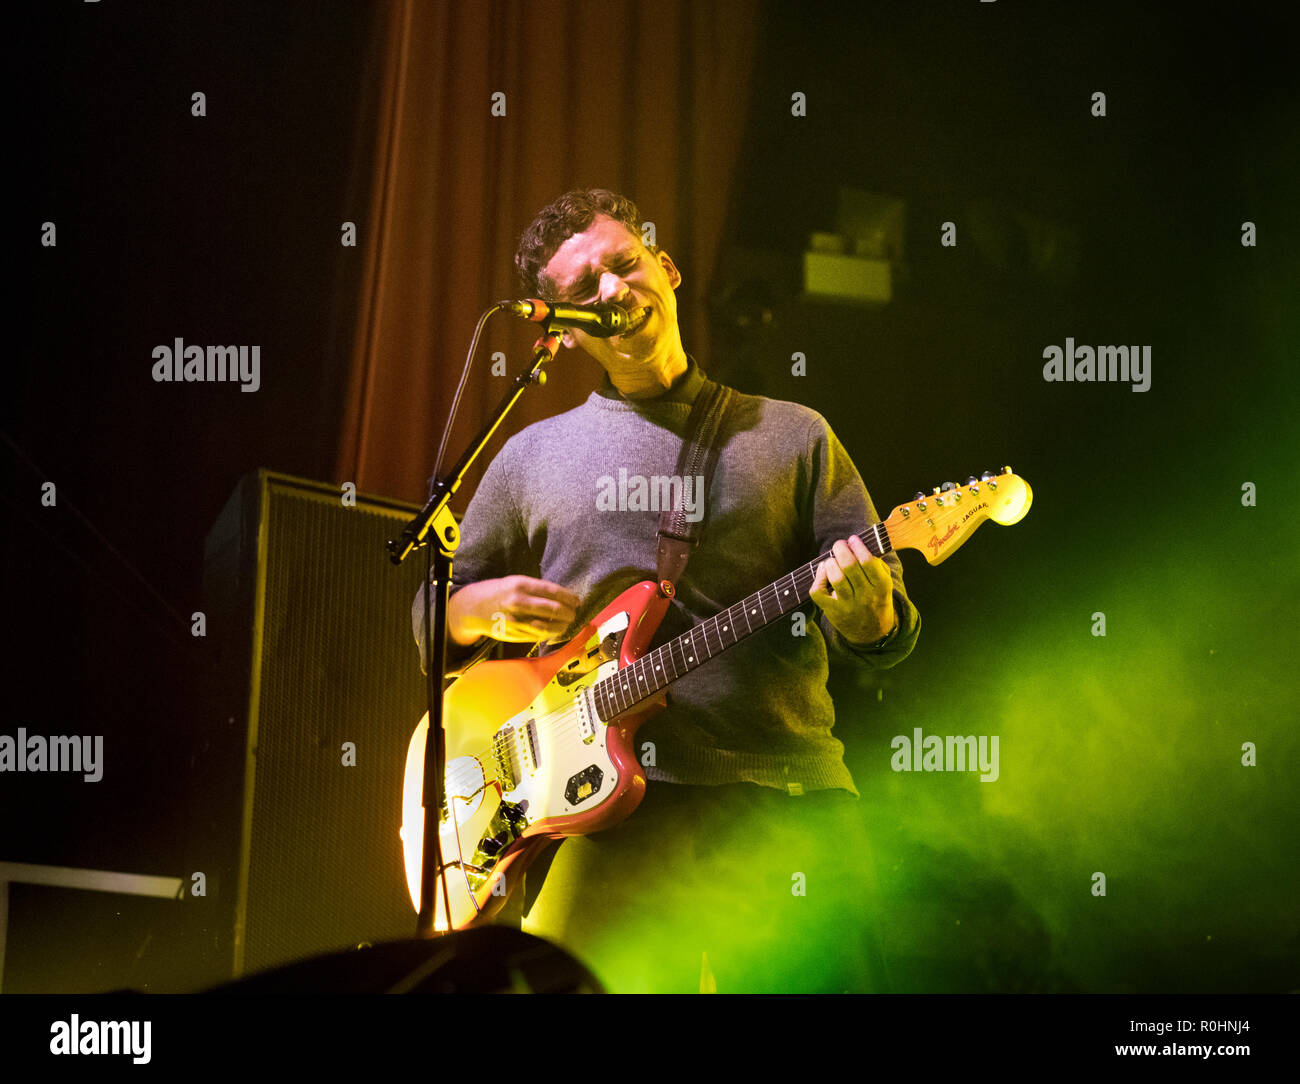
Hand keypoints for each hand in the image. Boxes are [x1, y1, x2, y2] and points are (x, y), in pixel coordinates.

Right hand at [447, 575, 580, 645]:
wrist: (471, 608)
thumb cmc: (497, 592)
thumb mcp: (514, 582)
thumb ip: (536, 589)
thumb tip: (563, 596)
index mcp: (520, 585)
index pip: (553, 591)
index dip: (569, 597)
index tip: (577, 600)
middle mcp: (518, 602)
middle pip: (554, 609)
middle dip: (569, 612)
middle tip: (574, 612)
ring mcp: (516, 619)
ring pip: (548, 626)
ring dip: (562, 625)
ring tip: (567, 622)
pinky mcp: (513, 633)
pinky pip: (538, 635)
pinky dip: (549, 633)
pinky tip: (553, 629)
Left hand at [809, 536, 896, 645]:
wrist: (872, 633)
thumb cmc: (876, 599)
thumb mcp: (885, 583)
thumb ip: (877, 564)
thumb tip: (859, 544)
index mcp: (881, 587)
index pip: (868, 562)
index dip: (858, 546)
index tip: (853, 539)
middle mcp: (866, 597)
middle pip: (850, 567)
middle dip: (841, 549)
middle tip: (839, 545)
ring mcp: (848, 606)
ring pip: (835, 578)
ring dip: (830, 562)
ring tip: (832, 560)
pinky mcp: (832, 611)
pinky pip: (818, 592)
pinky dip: (818, 577)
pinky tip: (823, 570)